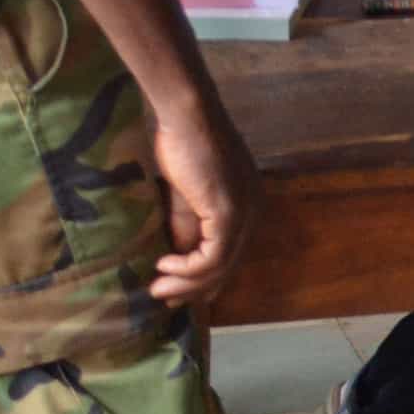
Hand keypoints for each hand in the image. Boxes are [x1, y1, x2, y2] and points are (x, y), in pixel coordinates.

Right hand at [145, 91, 262, 308]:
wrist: (186, 115)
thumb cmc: (182, 144)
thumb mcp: (184, 197)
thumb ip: (186, 227)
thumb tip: (177, 259)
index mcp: (248, 204)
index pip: (230, 253)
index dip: (204, 277)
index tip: (175, 288)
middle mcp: (254, 211)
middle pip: (228, 265)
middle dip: (195, 287)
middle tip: (165, 297)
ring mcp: (245, 213)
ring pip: (220, 266)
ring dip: (187, 282)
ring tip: (159, 288)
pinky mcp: (229, 213)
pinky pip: (212, 256)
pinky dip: (188, 268)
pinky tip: (165, 265)